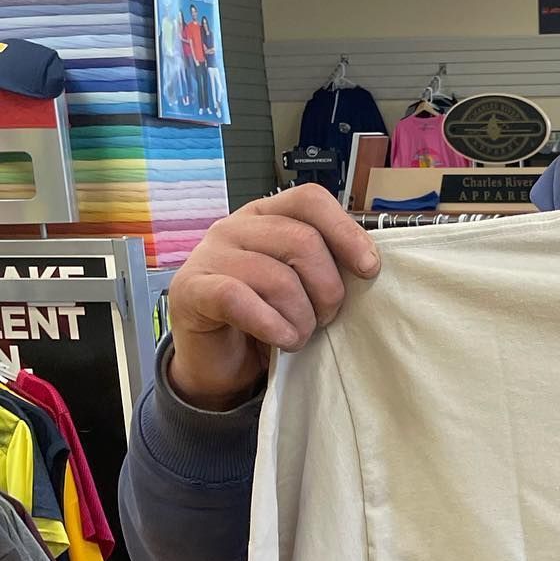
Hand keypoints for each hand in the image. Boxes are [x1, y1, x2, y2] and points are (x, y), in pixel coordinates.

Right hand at [167, 184, 379, 409]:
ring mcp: (209, 255)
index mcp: (266, 216)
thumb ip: (325, 265)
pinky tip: (281, 340)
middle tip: (325, 319)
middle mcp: (235, 226)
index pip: (310, 200)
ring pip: (277, 277)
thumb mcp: (302, 286)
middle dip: (327, 289)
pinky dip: (271, 325)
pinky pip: (239, 299)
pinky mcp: (190, 289)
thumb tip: (369, 263)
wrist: (216, 360)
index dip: (345, 231)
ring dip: (300, 318)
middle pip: (302, 241)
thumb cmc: (266, 318)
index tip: (368, 269)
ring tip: (298, 336)